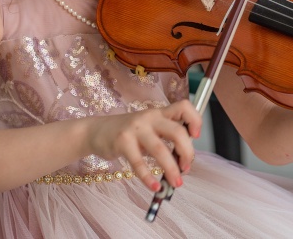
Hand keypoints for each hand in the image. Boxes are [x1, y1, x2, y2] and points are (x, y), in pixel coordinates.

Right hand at [85, 99, 201, 191]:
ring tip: (176, 183)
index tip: (196, 137)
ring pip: (160, 149)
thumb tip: (185, 158)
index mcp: (159, 113)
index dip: (195, 120)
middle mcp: (149, 117)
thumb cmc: (128, 132)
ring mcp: (136, 128)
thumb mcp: (148, 128)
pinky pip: (139, 162)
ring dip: (172, 169)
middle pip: (177, 131)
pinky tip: (155, 186)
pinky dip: (149, 177)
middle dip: (187, 152)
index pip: (183, 106)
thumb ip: (165, 137)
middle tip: (187, 167)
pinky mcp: (122, 142)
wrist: (96, 131)